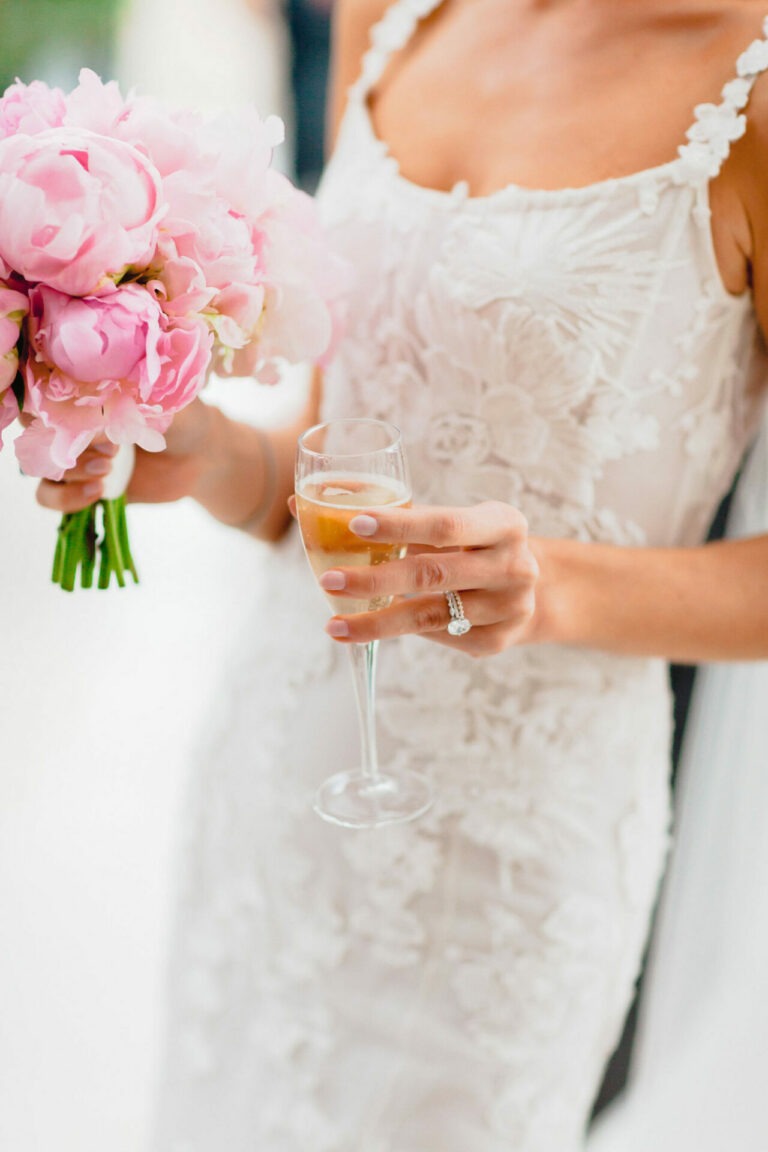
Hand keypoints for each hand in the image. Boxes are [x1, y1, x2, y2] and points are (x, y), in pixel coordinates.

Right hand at [34, 399, 215, 514]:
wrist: (202, 459)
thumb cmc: (185, 419)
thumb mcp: (166, 400)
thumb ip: (140, 392)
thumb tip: (115, 386)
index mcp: (85, 392)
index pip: (41, 390)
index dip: (50, 402)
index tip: (84, 412)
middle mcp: (72, 423)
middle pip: (34, 430)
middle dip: (63, 440)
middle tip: (111, 444)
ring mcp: (74, 455)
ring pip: (41, 466)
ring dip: (69, 470)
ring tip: (108, 468)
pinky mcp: (81, 485)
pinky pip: (50, 496)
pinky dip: (66, 497)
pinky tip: (99, 491)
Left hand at [318, 501, 539, 657]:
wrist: (532, 589)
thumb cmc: (472, 544)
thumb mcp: (452, 522)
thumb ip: (393, 515)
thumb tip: (300, 503)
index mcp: (504, 523)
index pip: (444, 523)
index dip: (399, 524)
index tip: (353, 523)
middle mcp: (514, 566)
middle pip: (434, 574)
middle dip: (375, 579)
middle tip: (328, 580)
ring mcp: (509, 608)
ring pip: (430, 616)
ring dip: (377, 621)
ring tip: (334, 625)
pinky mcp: (497, 641)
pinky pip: (439, 637)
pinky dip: (403, 631)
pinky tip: (374, 628)